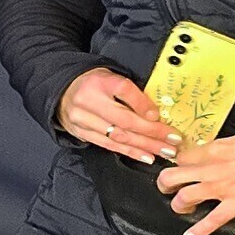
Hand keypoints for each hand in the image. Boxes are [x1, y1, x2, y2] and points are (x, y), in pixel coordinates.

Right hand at [57, 66, 178, 162]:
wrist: (62, 91)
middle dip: (152, 132)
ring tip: (164, 151)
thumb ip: (131, 93)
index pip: (123, 90)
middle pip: (123, 119)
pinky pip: (109, 145)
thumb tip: (154, 115)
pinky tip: (146, 156)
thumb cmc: (94, 84)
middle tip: (172, 140)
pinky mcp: (81, 133)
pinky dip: (130, 152)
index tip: (159, 116)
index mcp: (99, 82)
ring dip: (144, 146)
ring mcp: (83, 120)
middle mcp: (88, 101)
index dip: (142, 104)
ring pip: (118, 136)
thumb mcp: (112, 78)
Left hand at [158, 135, 234, 234]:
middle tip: (167, 188)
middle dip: (165, 183)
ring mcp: (221, 187)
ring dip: (179, 204)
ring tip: (182, 208)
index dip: (178, 163)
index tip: (178, 167)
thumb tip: (221, 150)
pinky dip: (200, 230)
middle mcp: (212, 169)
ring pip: (185, 196)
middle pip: (173, 175)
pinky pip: (213, 220)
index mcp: (215, 150)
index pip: (184, 157)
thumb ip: (227, 147)